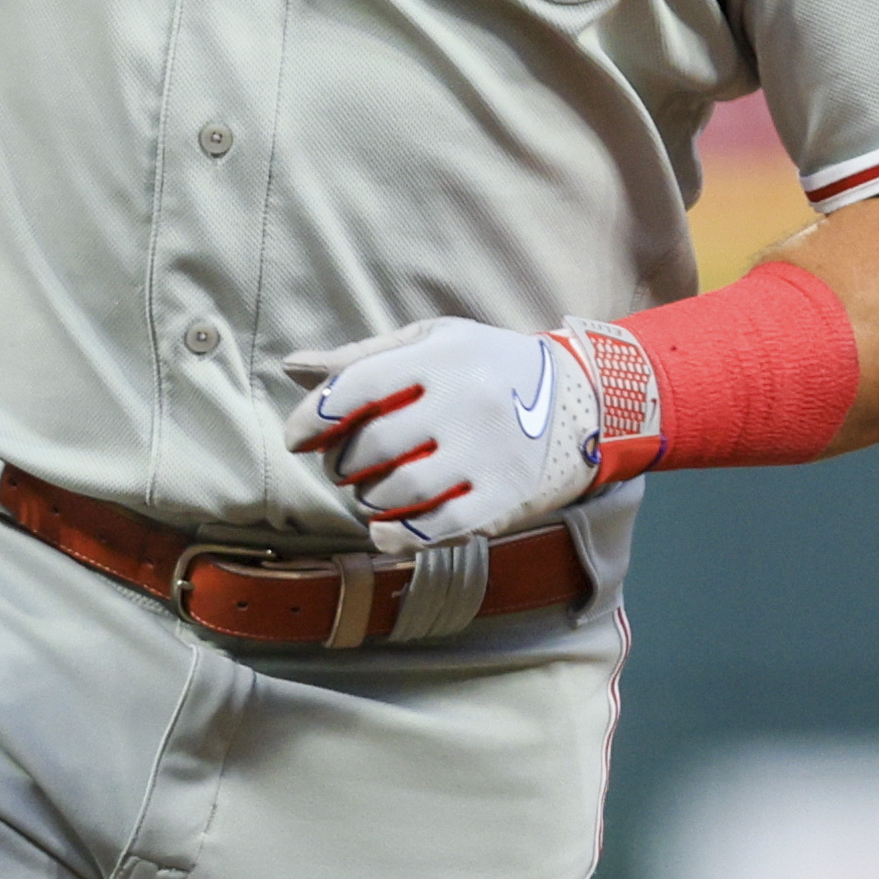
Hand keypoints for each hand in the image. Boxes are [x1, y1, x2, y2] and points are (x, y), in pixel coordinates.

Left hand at [284, 317, 605, 549]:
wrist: (585, 401)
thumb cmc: (491, 368)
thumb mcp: (435, 342)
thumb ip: (364, 357)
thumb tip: (293, 367)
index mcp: (442, 356)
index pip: (356, 387)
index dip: (314, 418)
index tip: (297, 439)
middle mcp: (464, 402)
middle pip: (372, 445)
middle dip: (342, 463)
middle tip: (343, 467)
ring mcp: (487, 453)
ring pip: (398, 489)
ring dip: (367, 499)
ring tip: (371, 492)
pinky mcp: (504, 498)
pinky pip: (435, 528)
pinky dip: (397, 535)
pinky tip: (385, 528)